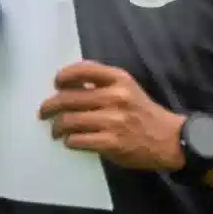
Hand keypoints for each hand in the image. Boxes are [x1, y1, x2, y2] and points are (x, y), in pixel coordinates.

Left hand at [36, 58, 188, 174]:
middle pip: (68, 98)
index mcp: (119, 79)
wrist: (168, 139)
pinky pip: (77, 140)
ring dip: (56, 127)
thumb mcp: (127, 88)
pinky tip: (70, 141)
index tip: (57, 84)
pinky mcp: (111, 143)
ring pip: (69, 121)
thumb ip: (101, 83)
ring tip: (55, 131)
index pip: (82, 70)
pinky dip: (69, 141)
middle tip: (43, 112)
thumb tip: (65, 86)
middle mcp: (115, 97)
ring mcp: (113, 121)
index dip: (63, 77)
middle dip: (49, 106)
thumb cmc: (142, 112)